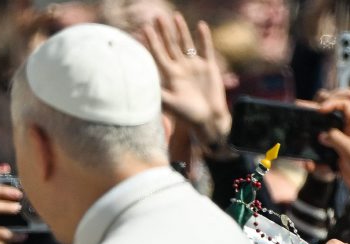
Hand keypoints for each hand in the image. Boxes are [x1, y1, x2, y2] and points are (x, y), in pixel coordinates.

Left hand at [144, 13, 230, 150]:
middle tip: (156, 16)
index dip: (151, 42)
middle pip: (170, 45)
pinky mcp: (209, 67)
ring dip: (181, 30)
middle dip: (163, 31)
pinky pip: (206, 49)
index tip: (143, 30)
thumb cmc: (187, 115)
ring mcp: (195, 66)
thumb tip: (140, 87)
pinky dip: (204, 38)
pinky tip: (200, 26)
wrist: (208, 120)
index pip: (158, 55)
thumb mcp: (170, 104)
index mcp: (170, 76)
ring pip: (186, 44)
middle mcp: (181, 68)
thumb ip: (157, 93)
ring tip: (175, 16)